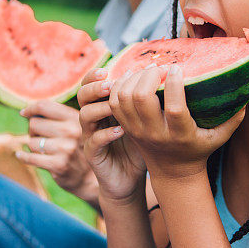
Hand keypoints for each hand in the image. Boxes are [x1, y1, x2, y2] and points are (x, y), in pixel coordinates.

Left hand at [15, 101, 98, 203]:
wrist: (88, 176)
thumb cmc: (75, 146)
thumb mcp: (73, 126)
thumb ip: (55, 115)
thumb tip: (25, 112)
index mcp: (75, 117)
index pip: (44, 106)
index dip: (30, 109)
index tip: (24, 113)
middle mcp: (72, 131)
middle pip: (34, 124)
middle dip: (33, 131)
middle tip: (42, 137)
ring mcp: (66, 149)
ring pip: (32, 142)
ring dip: (33, 146)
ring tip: (44, 150)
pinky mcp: (59, 165)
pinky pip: (30, 158)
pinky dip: (23, 156)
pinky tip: (21, 155)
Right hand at [78, 68, 146, 203]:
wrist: (131, 178)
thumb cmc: (140, 145)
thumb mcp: (144, 119)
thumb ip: (148, 100)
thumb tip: (166, 75)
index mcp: (104, 105)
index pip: (91, 84)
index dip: (95, 75)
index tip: (109, 68)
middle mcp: (94, 119)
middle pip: (82, 95)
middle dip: (94, 87)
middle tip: (110, 83)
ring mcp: (91, 136)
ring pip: (84, 116)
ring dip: (99, 107)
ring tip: (114, 103)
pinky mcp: (93, 155)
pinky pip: (93, 141)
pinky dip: (106, 134)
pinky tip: (121, 130)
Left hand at [109, 65, 245, 180]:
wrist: (172, 172)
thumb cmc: (199, 148)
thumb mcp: (219, 137)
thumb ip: (234, 118)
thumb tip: (248, 94)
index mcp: (180, 135)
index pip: (173, 108)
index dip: (174, 84)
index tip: (178, 68)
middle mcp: (155, 133)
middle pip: (141, 98)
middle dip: (149, 76)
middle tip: (160, 67)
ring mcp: (137, 131)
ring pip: (123, 98)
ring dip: (133, 78)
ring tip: (147, 71)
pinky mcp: (126, 127)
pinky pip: (114, 103)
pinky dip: (119, 86)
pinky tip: (132, 77)